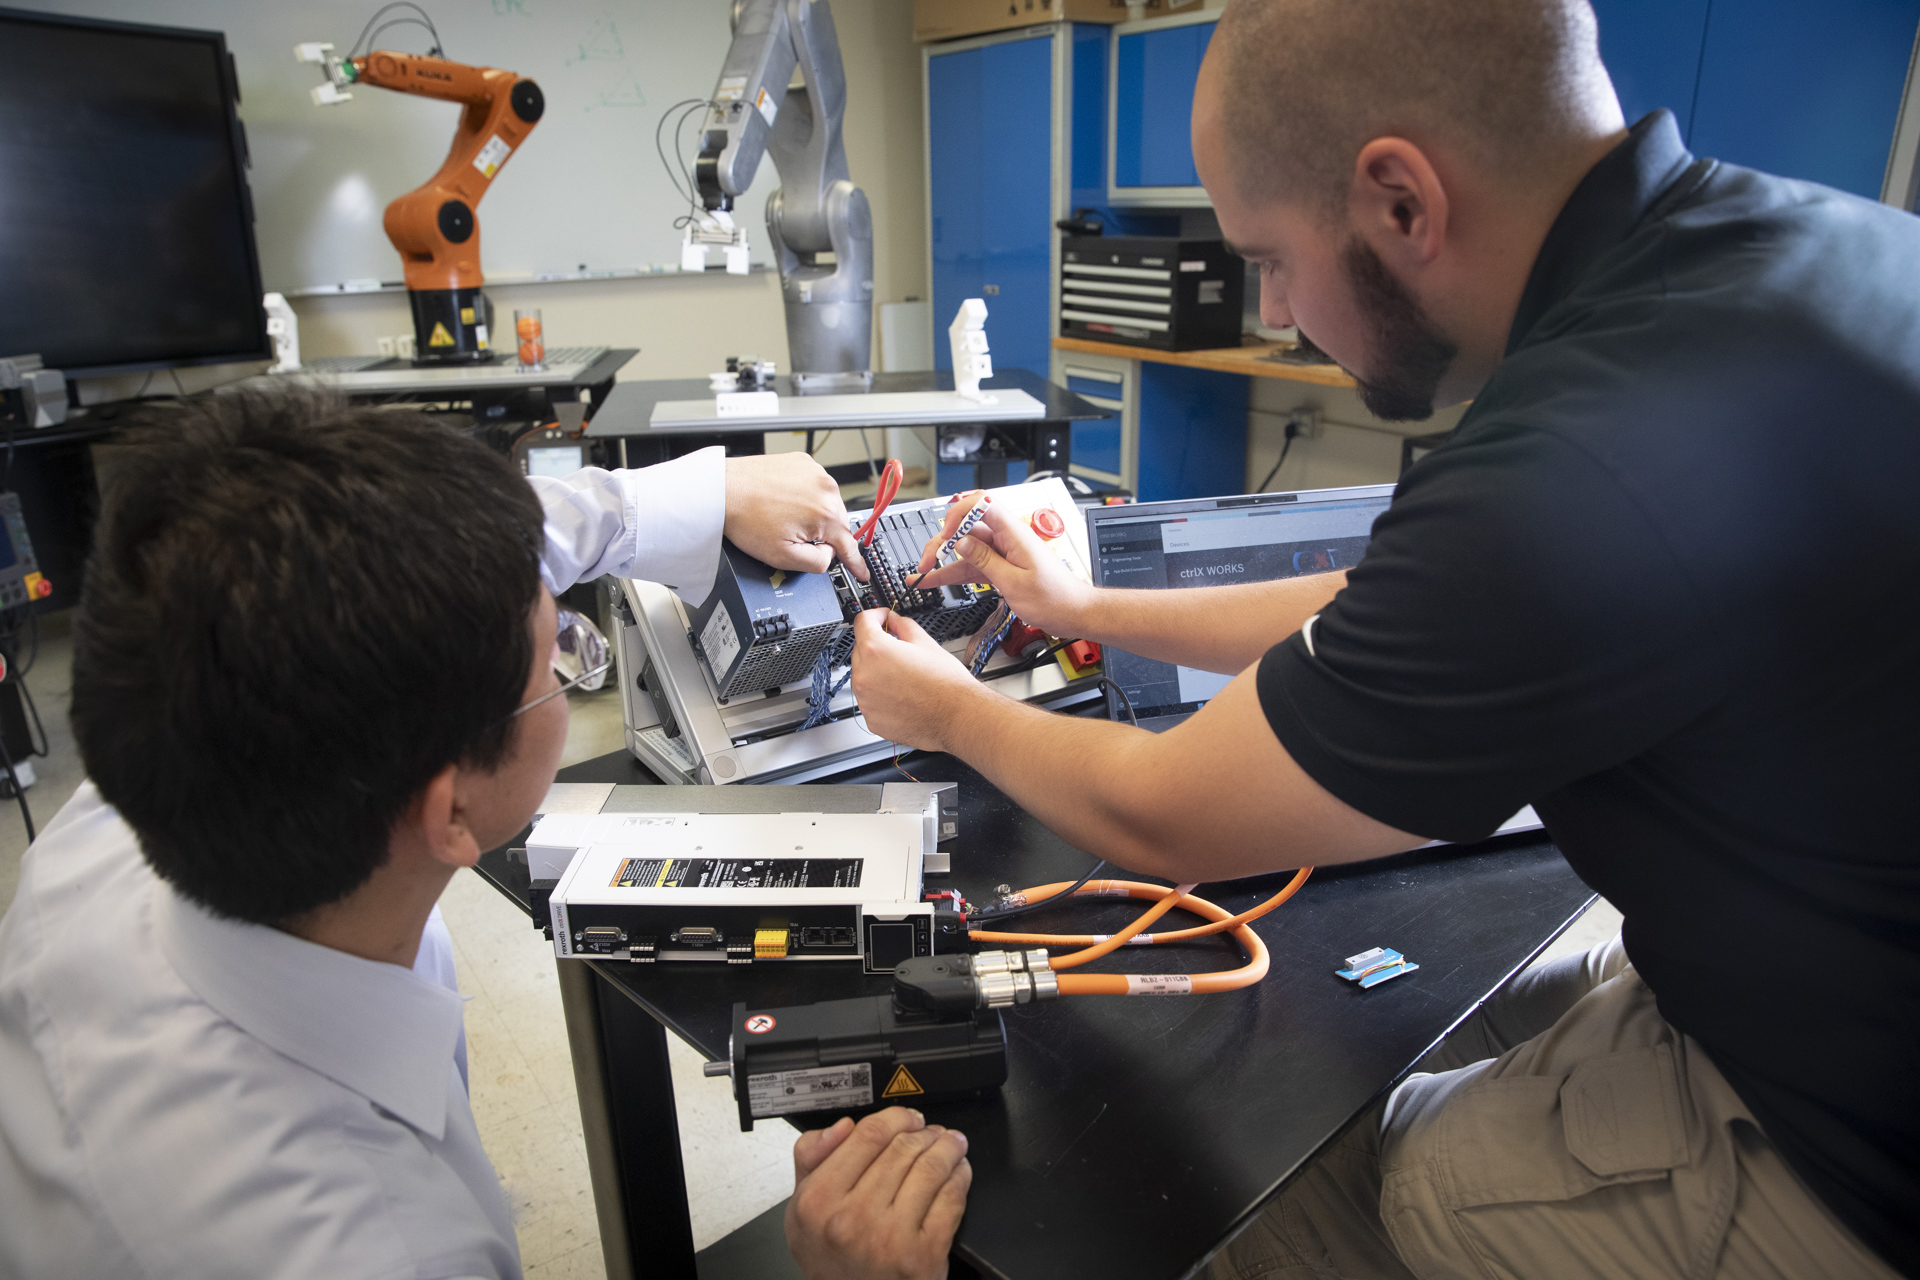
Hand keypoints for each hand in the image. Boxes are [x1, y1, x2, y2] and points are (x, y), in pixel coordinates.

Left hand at [724, 452, 867, 579]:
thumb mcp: (782, 557)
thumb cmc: (745, 518)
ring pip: (826, 503)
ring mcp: (815, 471)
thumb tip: (828, 557)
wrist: (722, 490)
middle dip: (822, 534)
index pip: (849, 545)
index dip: (855, 563)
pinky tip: (783, 502)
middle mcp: (826, 488)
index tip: (862, 572)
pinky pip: (814, 485)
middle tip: (794, 538)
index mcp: (825, 513)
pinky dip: (805, 496)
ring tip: (783, 517)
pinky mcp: (802, 462)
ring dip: (813, 514)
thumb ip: (816, 563)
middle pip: (837, 523)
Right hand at [786, 1108, 971, 1279]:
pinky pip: (951, 1201)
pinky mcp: (924, 1256)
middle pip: (903, 1149)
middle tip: (932, 1131)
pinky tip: (958, 1172)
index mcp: (820, 1200)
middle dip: (924, 1132)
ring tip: (952, 1144)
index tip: (907, 1118)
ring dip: (948, 1148)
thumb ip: (812, 1159)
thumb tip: (842, 1127)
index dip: (895, 1117)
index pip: (867, 1136)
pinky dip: (960, 1178)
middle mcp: (854, 1218)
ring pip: (931, 1169)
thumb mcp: (800, 1210)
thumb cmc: (830, 1260)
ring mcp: (891, 1238)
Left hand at [849, 609, 981, 752]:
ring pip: (863, 676)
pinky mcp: (872, 719)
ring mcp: (866, 701)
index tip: (882, 618)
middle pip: (860, 649)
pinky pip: (869, 700)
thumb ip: (903, 625)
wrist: (957, 716)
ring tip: (904, 677)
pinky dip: (880, 695)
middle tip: (899, 650)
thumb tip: (893, 621)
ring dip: (876, 671)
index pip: (862, 622)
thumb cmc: (947, 684)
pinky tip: (901, 695)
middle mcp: (864, 676)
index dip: (875, 615)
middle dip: (876, 646)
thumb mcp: (926, 642)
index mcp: (876, 651)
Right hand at [908, 491, 1092, 635]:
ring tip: (921, 572)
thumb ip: (985, 561)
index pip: (982, 504)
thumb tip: (961, 542)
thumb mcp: (1014, 582)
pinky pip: (971, 565)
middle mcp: (1007, 539)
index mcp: (1014, 533)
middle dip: (942, 540)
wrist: (1072, 613)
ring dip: (942, 559)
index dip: (959, 513)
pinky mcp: (1000, 567)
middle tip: (926, 559)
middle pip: (967, 528)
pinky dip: (952, 572)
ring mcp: (1002, 553)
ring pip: (965, 549)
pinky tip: (934, 579)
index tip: (945, 534)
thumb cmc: (1055, 598)